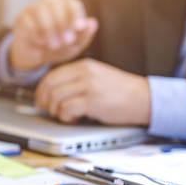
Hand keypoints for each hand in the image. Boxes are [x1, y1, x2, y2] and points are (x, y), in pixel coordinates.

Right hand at [10, 0, 97, 69]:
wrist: (35, 56)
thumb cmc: (58, 48)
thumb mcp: (73, 46)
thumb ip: (84, 36)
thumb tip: (92, 22)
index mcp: (65, 6)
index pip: (72, 4)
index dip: (76, 15)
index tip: (78, 28)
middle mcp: (49, 3)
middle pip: (56, 6)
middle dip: (62, 24)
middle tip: (66, 41)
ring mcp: (33, 9)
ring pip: (41, 11)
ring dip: (49, 29)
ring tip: (54, 45)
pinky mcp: (20, 19)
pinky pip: (27, 21)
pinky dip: (35, 32)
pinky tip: (40, 42)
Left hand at [34, 58, 150, 125]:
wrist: (145, 98)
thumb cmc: (120, 92)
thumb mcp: (96, 76)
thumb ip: (76, 79)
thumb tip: (52, 91)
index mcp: (84, 65)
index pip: (52, 76)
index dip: (42, 90)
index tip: (40, 101)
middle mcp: (85, 72)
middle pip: (50, 86)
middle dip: (44, 101)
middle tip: (48, 110)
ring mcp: (89, 86)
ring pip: (56, 98)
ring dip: (56, 111)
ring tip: (65, 116)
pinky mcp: (93, 101)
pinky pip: (66, 108)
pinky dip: (66, 117)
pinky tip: (74, 119)